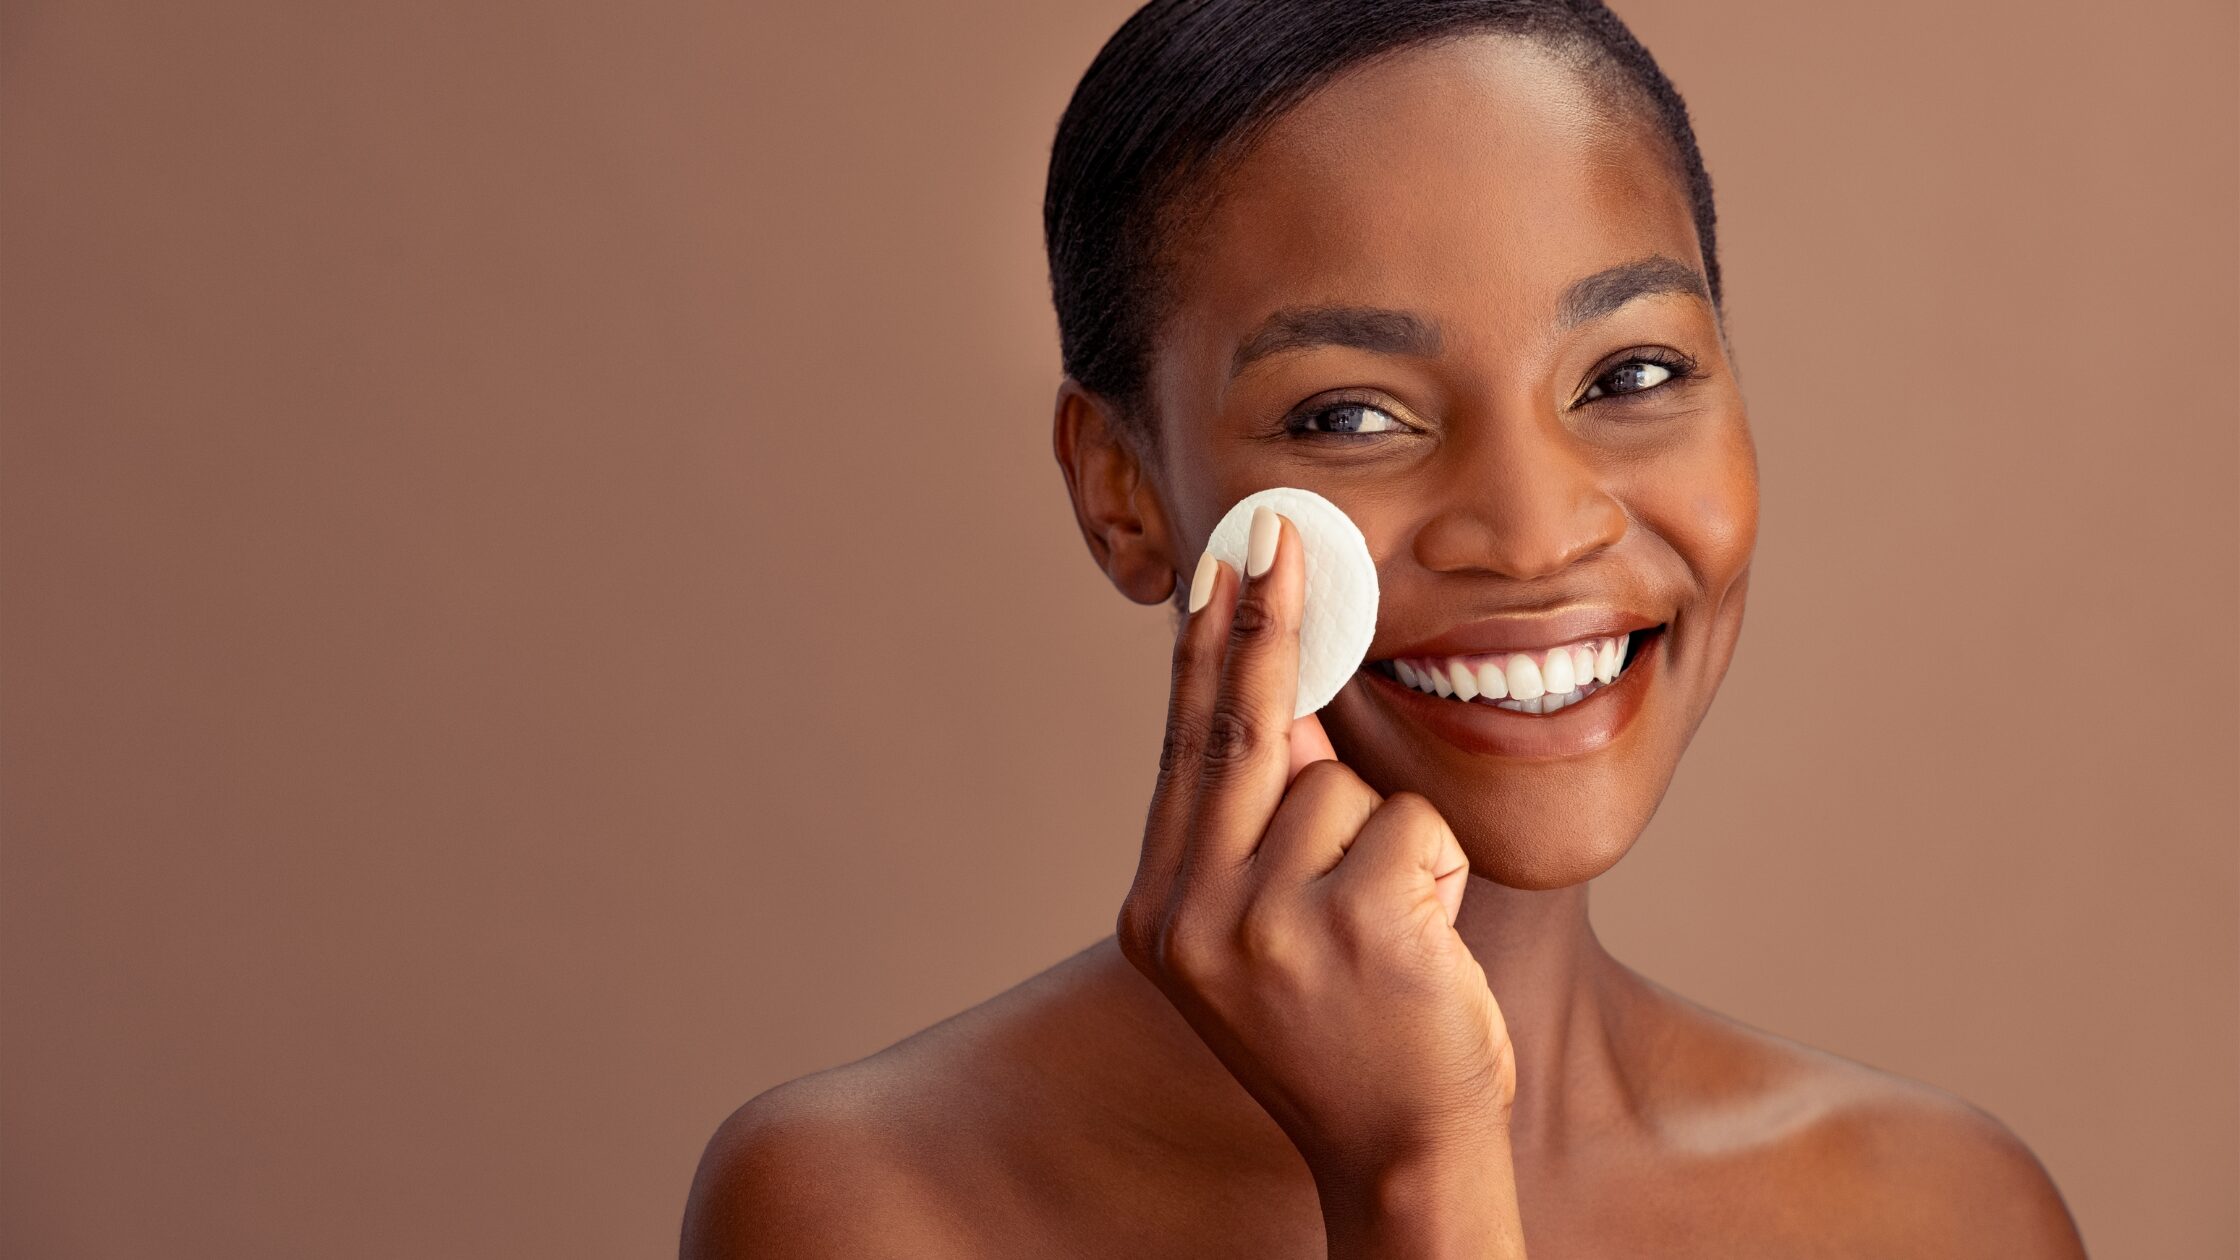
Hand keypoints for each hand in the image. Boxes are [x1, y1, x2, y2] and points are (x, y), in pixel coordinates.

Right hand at [1117, 507, 1525, 1257]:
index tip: (1219, 571)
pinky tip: (1420, 946)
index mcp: (1160, 914)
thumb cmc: (1348, 1035)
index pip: (1187, 753)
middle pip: (1240, 731)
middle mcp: (1190, 916)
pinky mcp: (1348, 926)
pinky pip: (1410, 827)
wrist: (1397, 1156)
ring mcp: (1262, 924)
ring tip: (1389, 933)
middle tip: (1280, 533)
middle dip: (1265, 623)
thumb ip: (1259, 833)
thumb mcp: (1267, 937)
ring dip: (1391, 840)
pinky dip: (1434, 869)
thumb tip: (1291, 700)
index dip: (1208, 654)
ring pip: (1345, 788)